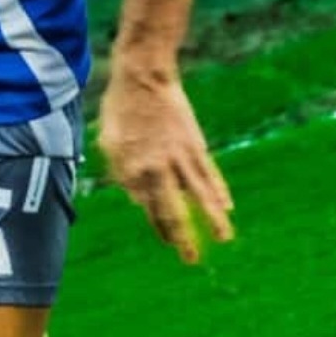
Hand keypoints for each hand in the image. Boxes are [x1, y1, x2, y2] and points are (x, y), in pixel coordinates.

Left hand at [98, 62, 233, 263]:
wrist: (143, 75)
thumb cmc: (120, 108)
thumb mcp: (108, 142)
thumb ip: (120, 172)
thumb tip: (135, 198)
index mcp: (131, 171)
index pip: (147, 209)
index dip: (159, 227)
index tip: (169, 241)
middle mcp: (155, 169)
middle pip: (172, 211)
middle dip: (183, 238)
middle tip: (192, 260)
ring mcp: (177, 157)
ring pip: (198, 196)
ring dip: (212, 219)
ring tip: (224, 239)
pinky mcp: (194, 144)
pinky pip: (209, 173)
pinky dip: (219, 190)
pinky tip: (227, 206)